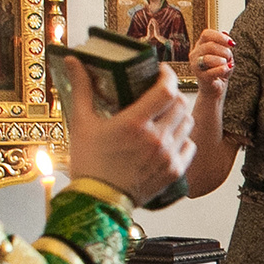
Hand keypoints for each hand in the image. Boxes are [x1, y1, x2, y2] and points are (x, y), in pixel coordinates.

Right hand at [61, 58, 193, 203]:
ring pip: (188, 124)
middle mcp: (156, 139)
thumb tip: (73, 61)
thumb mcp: (82, 123)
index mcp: (134, 124)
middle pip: (181, 104)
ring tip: (164, 116)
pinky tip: (169, 138)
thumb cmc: (89, 164)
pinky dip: (183, 139)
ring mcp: (167, 156)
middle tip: (160, 94)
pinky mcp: (174, 172)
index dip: (168, 75)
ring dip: (178, 115)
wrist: (97, 202)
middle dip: (172, 94)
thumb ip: (82, 88)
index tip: (161, 72)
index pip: (167, 89)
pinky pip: (190, 147)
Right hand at [188, 29, 233, 97]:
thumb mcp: (224, 54)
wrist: (216, 87)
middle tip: (229, 58)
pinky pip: (212, 71)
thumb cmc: (219, 68)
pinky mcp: (201, 77)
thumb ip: (224, 44)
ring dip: (222, 60)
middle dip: (224, 51)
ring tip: (227, 64)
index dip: (220, 37)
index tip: (231, 44)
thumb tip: (225, 33)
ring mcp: (196, 66)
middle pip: (209, 46)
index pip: (206, 34)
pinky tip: (227, 69)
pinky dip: (222, 69)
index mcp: (200, 45)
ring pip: (208, 58)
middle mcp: (195, 54)